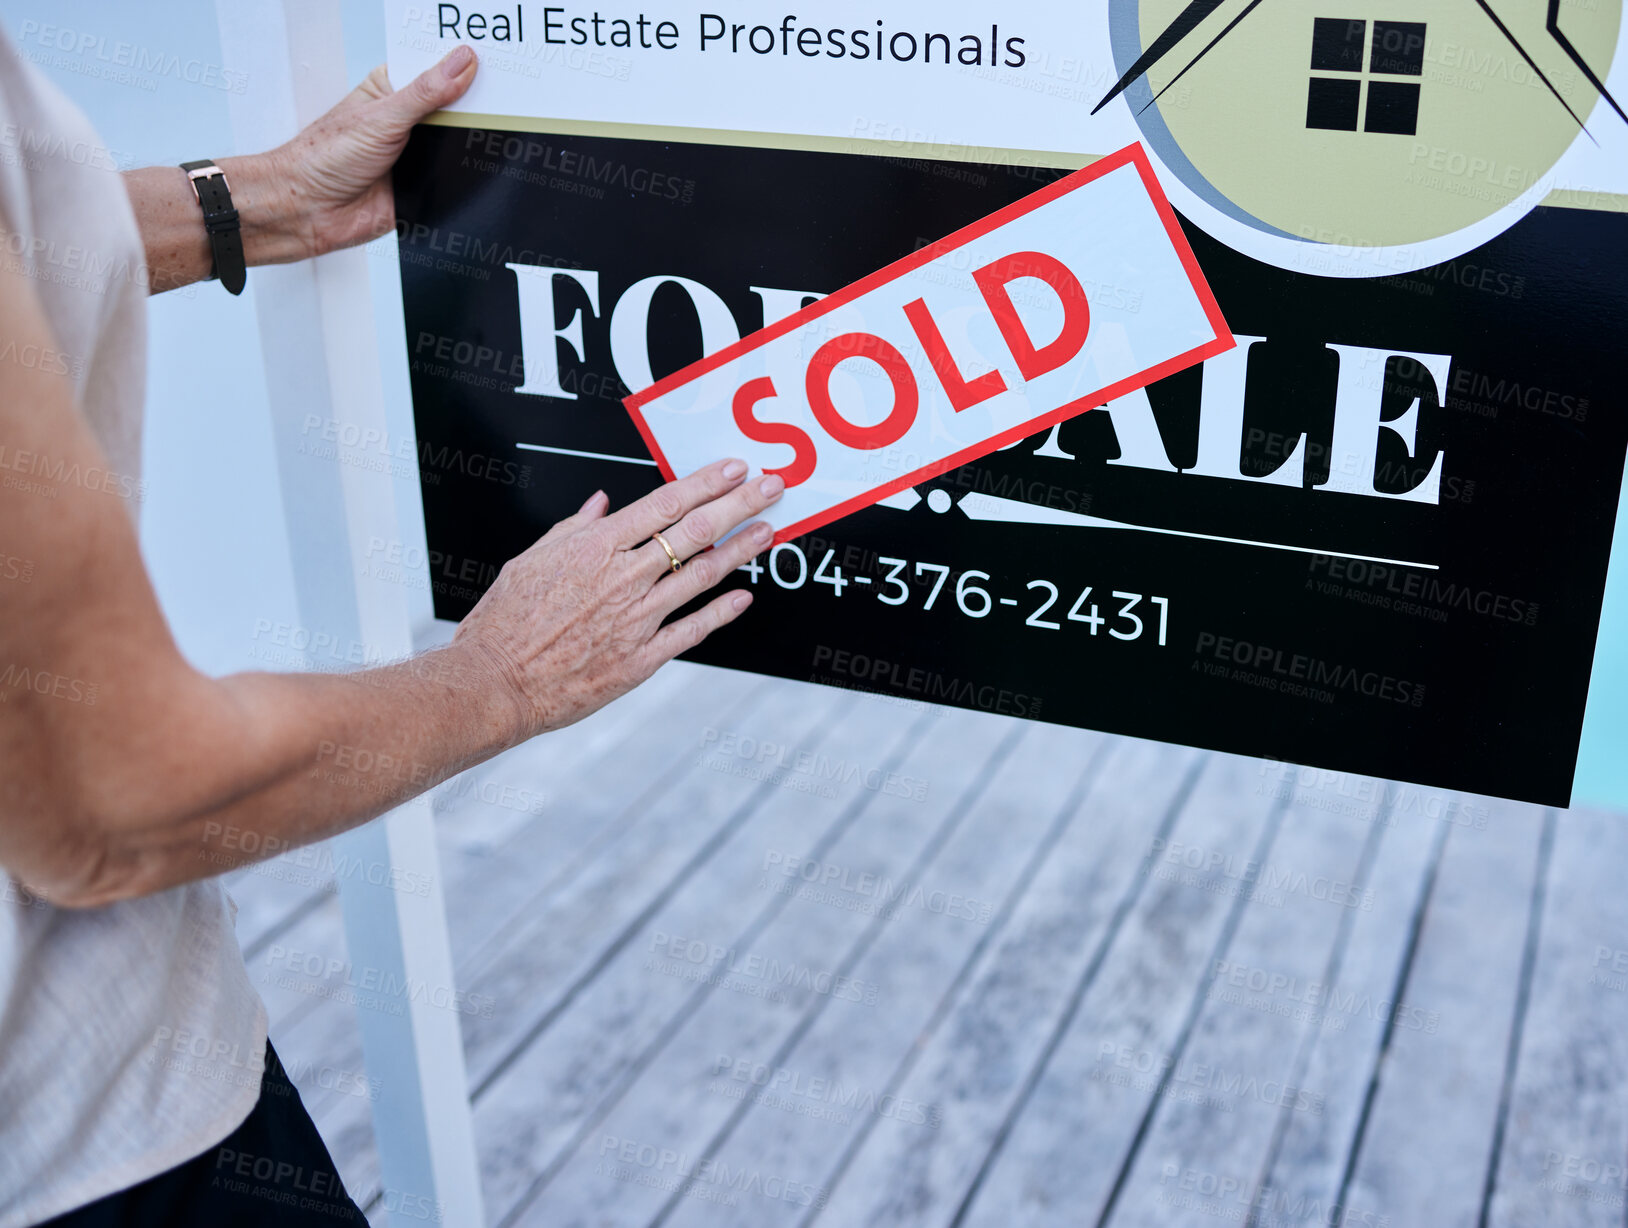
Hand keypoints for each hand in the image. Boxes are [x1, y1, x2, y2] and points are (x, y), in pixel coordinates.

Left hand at [256, 46, 478, 261]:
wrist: (311, 210)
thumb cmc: (324, 158)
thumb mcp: (381, 117)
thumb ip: (425, 93)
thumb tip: (461, 63)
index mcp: (393, 90)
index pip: (436, 68)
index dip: (463, 64)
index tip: (489, 62)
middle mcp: (408, 119)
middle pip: (456, 106)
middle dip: (475, 106)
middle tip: (500, 102)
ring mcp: (419, 152)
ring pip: (460, 142)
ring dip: (470, 143)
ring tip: (491, 134)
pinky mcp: (426, 185)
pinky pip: (457, 178)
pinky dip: (467, 176)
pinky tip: (477, 167)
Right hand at [455, 460, 784, 738]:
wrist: (494, 683)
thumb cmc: (505, 624)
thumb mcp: (531, 560)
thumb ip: (573, 529)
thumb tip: (600, 504)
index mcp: (594, 547)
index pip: (664, 504)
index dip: (706, 483)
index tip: (734, 468)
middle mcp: (622, 578)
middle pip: (695, 532)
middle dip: (739, 505)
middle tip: (771, 488)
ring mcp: (635, 619)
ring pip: (701, 576)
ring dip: (740, 550)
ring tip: (768, 531)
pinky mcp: (640, 659)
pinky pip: (691, 630)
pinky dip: (721, 612)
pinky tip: (743, 597)